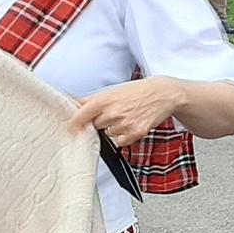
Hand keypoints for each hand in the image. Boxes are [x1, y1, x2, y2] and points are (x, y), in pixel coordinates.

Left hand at [70, 78, 188, 150]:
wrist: (164, 93)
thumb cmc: (137, 91)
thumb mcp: (112, 91)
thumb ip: (90, 100)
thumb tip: (70, 102)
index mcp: (103, 101)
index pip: (78, 118)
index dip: (75, 125)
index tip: (74, 128)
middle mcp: (112, 113)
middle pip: (94, 127)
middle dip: (101, 123)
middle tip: (113, 114)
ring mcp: (124, 124)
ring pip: (108, 134)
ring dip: (115, 129)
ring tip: (127, 117)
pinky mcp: (135, 133)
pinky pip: (120, 142)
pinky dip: (125, 136)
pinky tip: (133, 124)